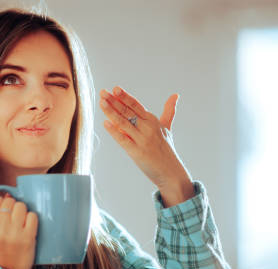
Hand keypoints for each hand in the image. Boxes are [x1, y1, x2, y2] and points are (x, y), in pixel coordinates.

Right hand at [0, 194, 37, 268]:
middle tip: (14, 217)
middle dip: (13, 206)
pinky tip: (28, 226)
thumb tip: (6, 195)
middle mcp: (0, 228)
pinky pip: (32, 216)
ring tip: (21, 222)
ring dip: (23, 211)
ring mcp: (14, 232)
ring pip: (21, 206)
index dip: (2, 202)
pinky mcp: (28, 237)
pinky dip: (31, 219)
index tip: (5, 209)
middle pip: (10, 201)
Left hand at [99, 86, 193, 204]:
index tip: (114, 88)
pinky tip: (105, 123)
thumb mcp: (166, 129)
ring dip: (111, 112)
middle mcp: (148, 128)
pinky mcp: (137, 152)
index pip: (136, 105)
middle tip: (103, 92)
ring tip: (101, 102)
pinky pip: (123, 139)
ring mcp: (142, 140)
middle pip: (128, 111)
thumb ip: (168, 112)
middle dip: (114, 101)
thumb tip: (175, 95)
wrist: (171, 172)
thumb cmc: (166, 150)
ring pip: (124, 123)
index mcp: (153, 121)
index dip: (124, 97)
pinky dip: (114, 131)